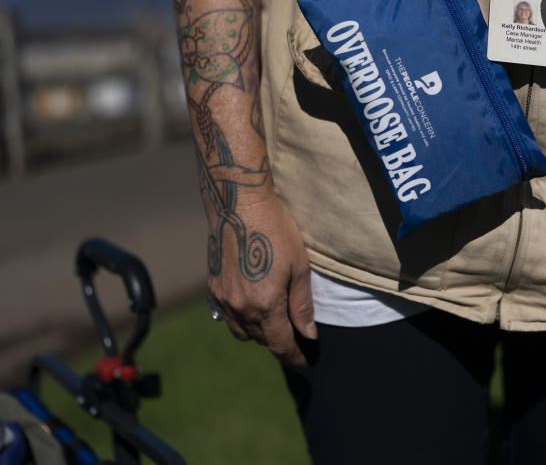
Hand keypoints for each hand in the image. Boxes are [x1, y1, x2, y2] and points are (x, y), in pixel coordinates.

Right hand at [206, 191, 316, 370]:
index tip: (305, 364)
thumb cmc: (275, 231)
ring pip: (241, 331)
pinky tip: (253, 308)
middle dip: (279, 343)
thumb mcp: (299, 267)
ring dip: (259, 333)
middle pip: (261, 339)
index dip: (294, 357)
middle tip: (296, 339)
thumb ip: (302, 305)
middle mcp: (240, 307)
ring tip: (275, 324)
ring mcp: (223, 298)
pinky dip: (241, 319)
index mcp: (265, 305)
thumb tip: (308, 334)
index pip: (280, 344)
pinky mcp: (212, 287)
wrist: (238, 205)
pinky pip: (227, 316)